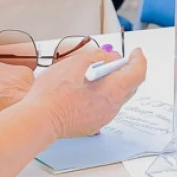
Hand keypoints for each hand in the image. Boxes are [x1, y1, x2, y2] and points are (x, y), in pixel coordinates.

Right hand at [27, 46, 147, 138]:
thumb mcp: (74, 64)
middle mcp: (110, 109)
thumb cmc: (52, 95)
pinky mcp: (92, 124)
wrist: (37, 121)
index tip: (136, 52)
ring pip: (117, 97)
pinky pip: (106, 106)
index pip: (137, 74)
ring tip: (98, 70)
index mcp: (110, 93)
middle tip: (114, 58)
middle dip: (126, 69)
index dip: (139, 60)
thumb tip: (107, 57)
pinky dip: (105, 93)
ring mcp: (102, 119)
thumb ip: (95, 57)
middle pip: (130, 86)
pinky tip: (89, 86)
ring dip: (114, 82)